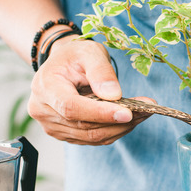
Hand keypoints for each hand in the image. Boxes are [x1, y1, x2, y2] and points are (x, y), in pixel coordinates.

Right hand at [28, 38, 151, 144]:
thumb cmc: (75, 56)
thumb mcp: (89, 52)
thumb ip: (101, 71)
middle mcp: (43, 111)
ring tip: (143, 113)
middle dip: (119, 121)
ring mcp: (52, 126)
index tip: (128, 113)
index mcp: (45, 87)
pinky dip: (115, 131)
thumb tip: (114, 95)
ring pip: (92, 136)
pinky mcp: (65, 134)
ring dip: (121, 128)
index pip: (72, 108)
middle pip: (84, 127)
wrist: (63, 65)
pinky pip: (93, 139)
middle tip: (147, 110)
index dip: (100, 113)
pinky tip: (130, 119)